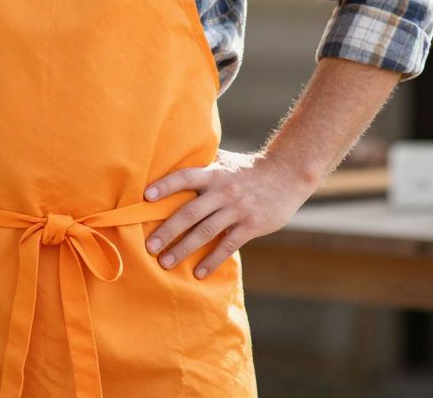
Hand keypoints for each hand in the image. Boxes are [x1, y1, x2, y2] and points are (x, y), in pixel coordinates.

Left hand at [142, 149, 312, 278]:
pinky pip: (228, 246)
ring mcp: (237, 209)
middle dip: (168, 230)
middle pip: (190, 211)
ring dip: (184, 249)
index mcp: (214, 173)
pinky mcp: (251, 225)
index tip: (145, 197)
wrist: (286, 175)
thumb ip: (202, 164)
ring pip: (206, 232)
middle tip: (149, 247)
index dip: (165, 185)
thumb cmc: (247, 168)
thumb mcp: (224, 160)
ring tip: (165, 262)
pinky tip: (198, 273)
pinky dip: (212, 261)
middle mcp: (223, 191)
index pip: (185, 177)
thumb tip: (170, 159)